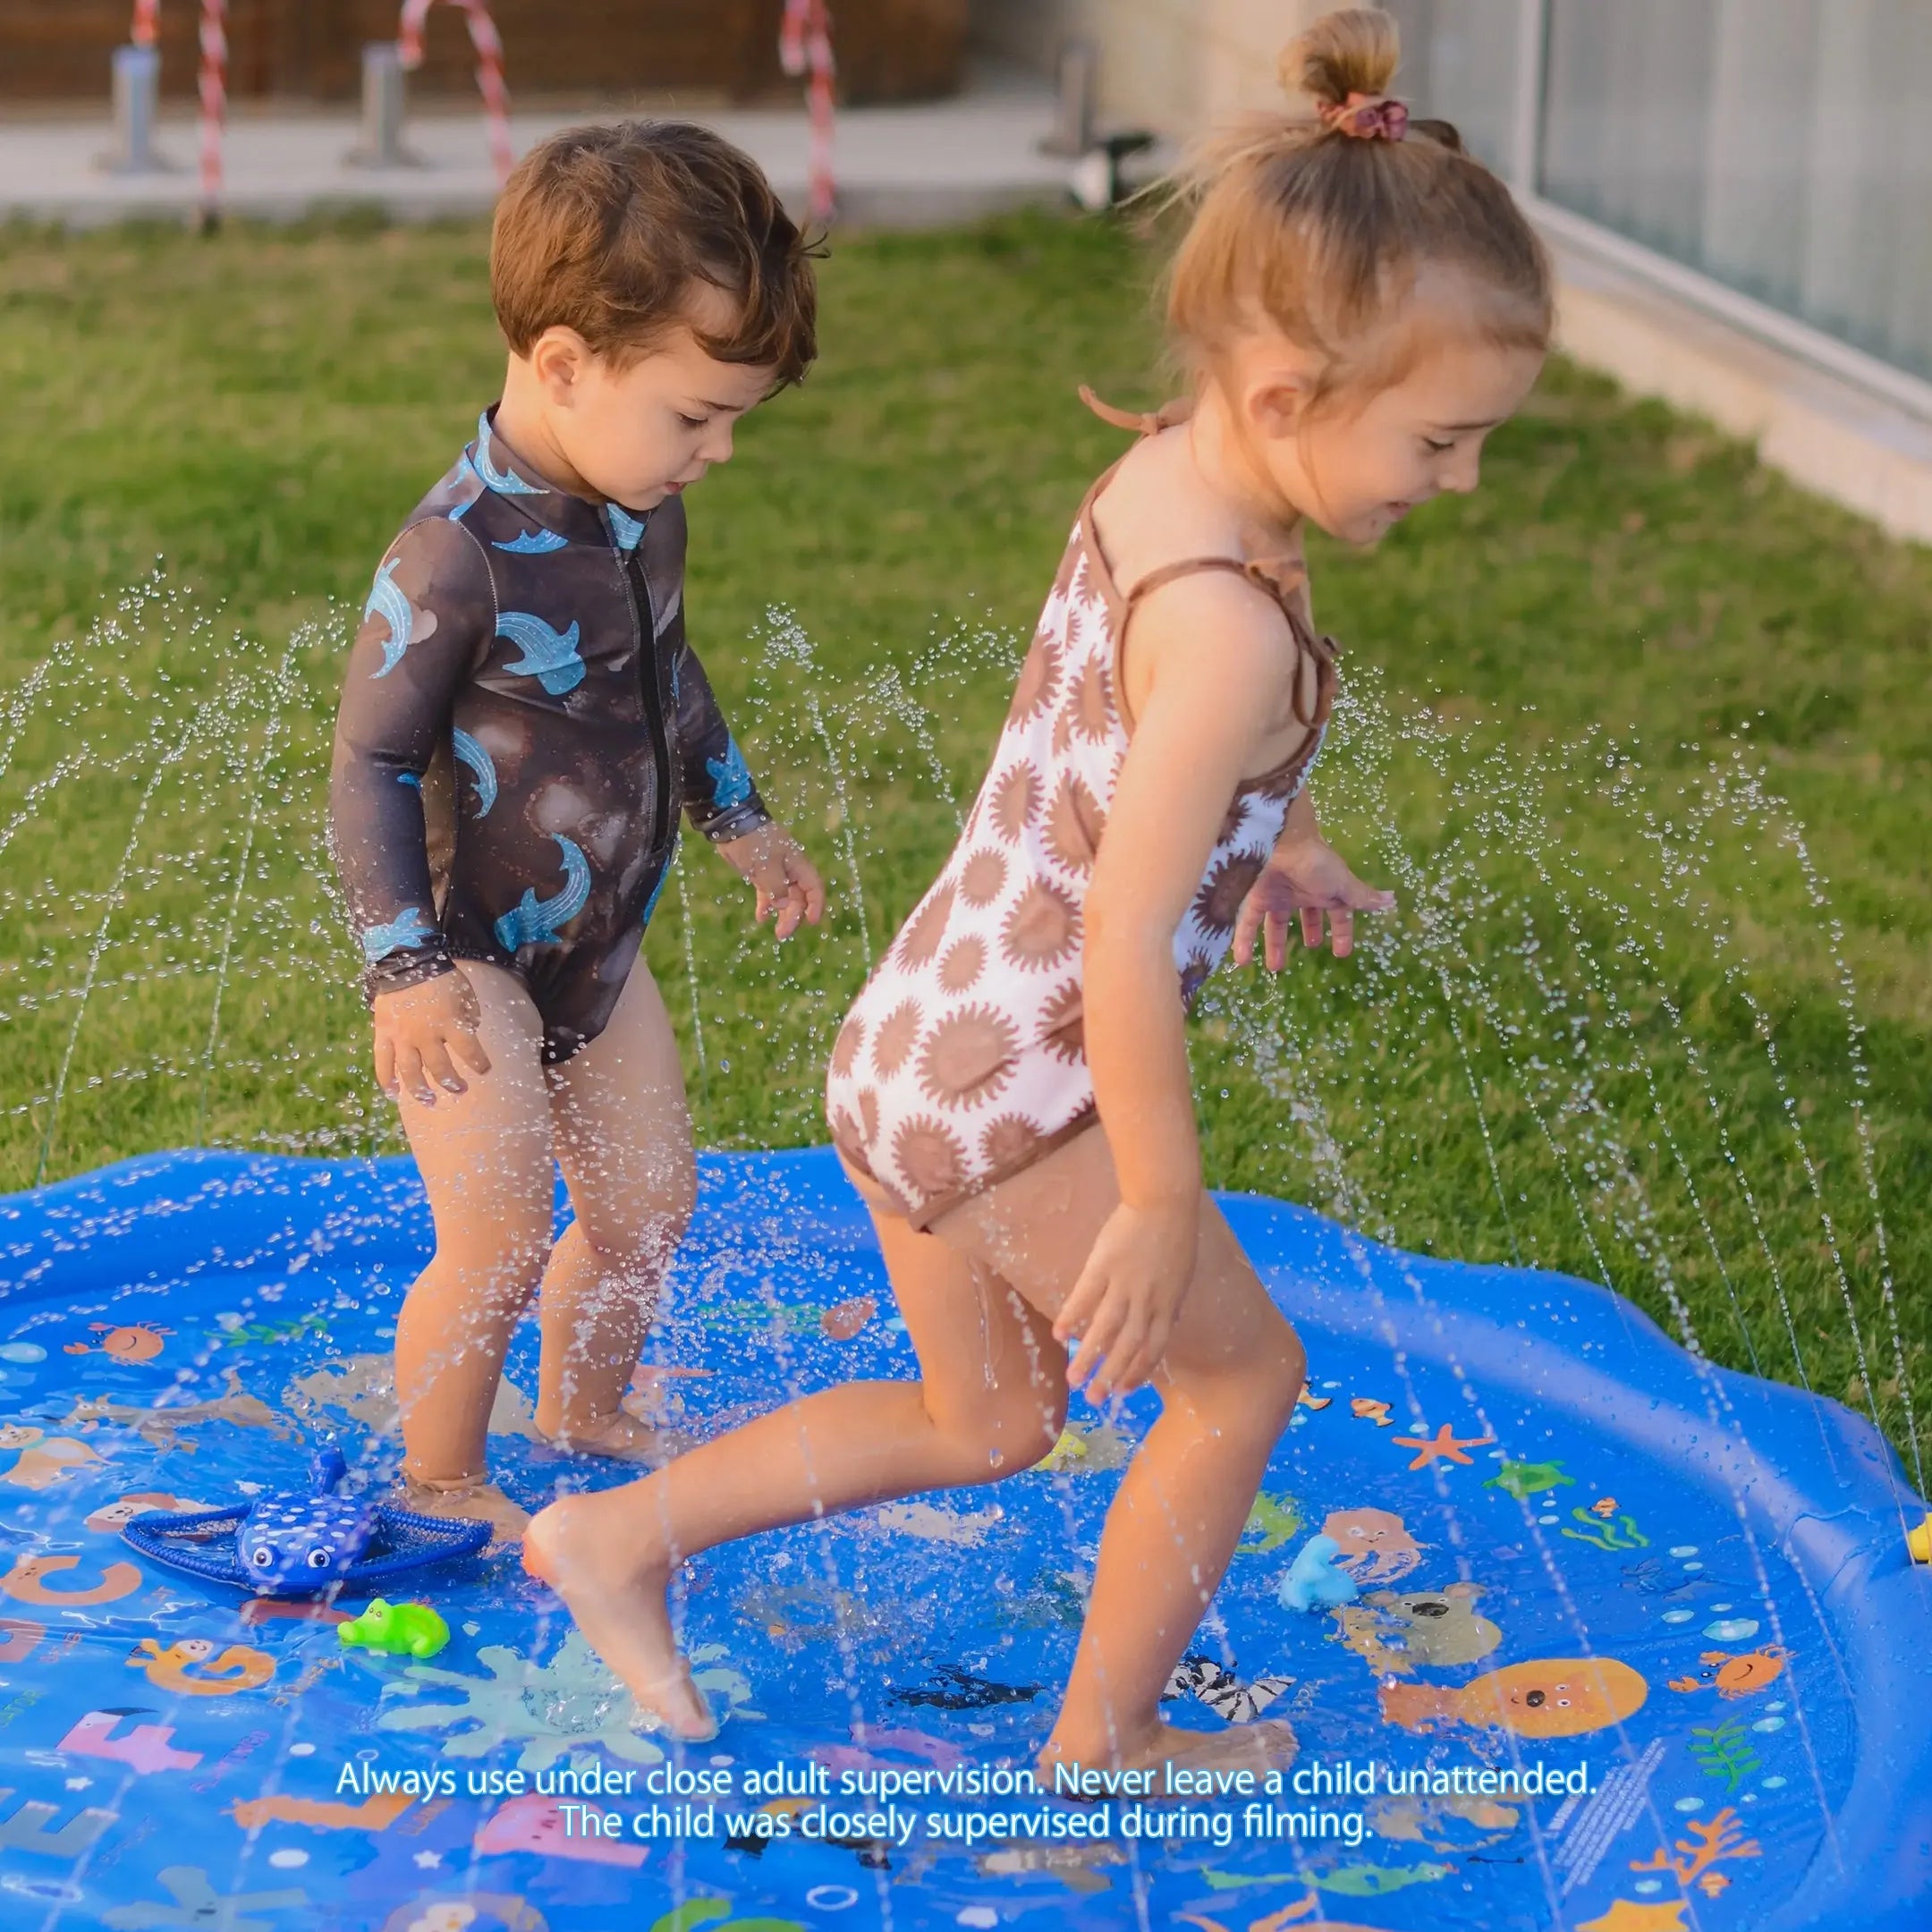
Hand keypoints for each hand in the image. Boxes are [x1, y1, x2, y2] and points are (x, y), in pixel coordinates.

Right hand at [372, 971, 489, 1106]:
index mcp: (450, 1023)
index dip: (479, 1063)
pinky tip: (393, 1093)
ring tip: (429, 1101)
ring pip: (410, 1072)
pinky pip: (383, 1062)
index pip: (470, 1052)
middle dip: (452, 1082)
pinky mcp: (383, 1034)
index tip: (485, 1070)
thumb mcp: (466, 993)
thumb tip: (470, 1032)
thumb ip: (470, 1016)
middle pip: (440, 1068)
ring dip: (420, 1090)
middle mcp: (426, 1035)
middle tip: (460, 1090)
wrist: (406, 960)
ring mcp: (402, 1037)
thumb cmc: (441, 976)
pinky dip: (387, 1080)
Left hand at [714, 822, 825, 939]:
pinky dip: (766, 906)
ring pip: (784, 898)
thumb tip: (783, 906)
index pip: (814, 887)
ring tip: (777, 933)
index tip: (812, 922)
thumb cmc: (753, 842)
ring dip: (782, 915)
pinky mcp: (760, 874)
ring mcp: (775, 872)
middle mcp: (789, 870)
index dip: (816, 905)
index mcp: (796, 864)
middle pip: (798, 897)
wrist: (732, 824)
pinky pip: (768, 894)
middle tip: (782, 934)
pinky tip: (761, 918)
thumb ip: (776, 888)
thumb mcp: (765, 865)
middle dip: (793, 916)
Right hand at [1052, 1198, 1197, 1398]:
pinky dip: (1072, 1317)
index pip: (1154, 1348)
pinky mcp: (1102, 1265)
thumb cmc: (1175, 1235)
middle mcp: (1147, 1300)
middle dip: (1110, 1376)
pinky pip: (1085, 1296)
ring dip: (1088, 1357)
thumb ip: (1171, 1302)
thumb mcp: (1181, 1275)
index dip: (1138, 1371)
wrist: (1164, 1201)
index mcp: (1169, 1303)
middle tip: (1094, 1401)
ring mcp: (1124, 1283)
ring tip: (1072, 1379)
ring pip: (1104, 1329)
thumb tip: (1166, 1325)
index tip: (1124, 1391)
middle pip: (1128, 1346)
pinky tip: (1059, 1335)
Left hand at [1232, 835, 1395, 967]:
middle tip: (1309, 948)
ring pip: (1275, 923)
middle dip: (1308, 931)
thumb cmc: (1315, 861)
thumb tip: (1391, 901)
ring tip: (1273, 968)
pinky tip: (1241, 962)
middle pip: (1305, 916)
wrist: (1279, 840)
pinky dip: (1243, 942)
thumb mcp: (1342, 883)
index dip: (1341, 931)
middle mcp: (1301, 891)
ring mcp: (1276, 893)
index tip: (1341, 951)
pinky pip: (1247, 923)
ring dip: (1275, 945)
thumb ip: (1362, 897)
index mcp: (1325, 889)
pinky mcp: (1254, 896)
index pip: (1337, 913)